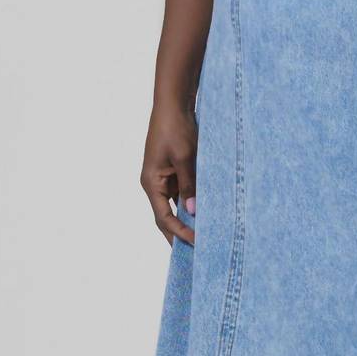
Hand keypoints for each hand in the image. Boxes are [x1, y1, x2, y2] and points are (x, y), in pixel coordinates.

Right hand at [141, 102, 197, 246]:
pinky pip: (182, 193)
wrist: (173, 105)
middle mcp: (155, 184)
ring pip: (176, 205)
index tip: (196, 243)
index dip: (179, 233)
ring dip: (188, 219)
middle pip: (166, 217)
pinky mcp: (173, 171)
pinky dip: (192, 203)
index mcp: (151, 183)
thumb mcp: (185, 158)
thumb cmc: (176, 128)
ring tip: (204, 235)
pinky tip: (205, 212)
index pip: (163, 218)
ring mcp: (164, 178)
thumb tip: (193, 210)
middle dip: (180, 234)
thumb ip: (189, 184)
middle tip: (196, 251)